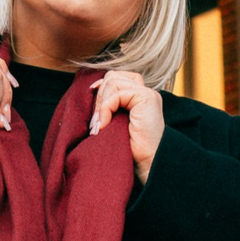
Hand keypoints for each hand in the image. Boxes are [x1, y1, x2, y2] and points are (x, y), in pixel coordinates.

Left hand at [88, 66, 164, 184]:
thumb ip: (109, 106)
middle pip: (113, 75)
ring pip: (113, 81)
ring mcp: (147, 94)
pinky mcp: (147, 98)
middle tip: (95, 122)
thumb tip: (92, 90)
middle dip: (99, 96)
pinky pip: (117, 94)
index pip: (116, 78)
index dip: (101, 87)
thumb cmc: (129, 150)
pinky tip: (104, 126)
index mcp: (138, 98)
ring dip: (101, 103)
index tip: (92, 103)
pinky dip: (106, 109)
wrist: (147, 164)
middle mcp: (145, 93)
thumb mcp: (114, 123)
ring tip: (99, 125)